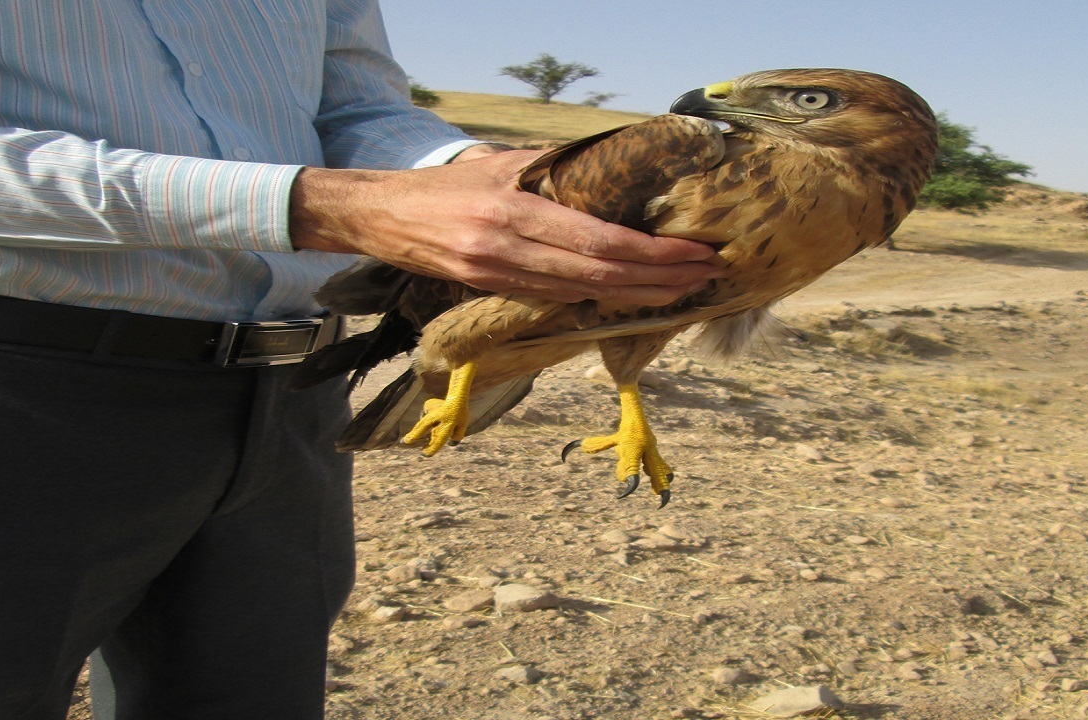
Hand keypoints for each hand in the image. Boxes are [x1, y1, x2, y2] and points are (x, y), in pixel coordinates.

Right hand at [287, 150, 722, 305]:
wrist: (383, 217)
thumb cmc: (446, 184)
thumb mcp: (500, 163)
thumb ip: (556, 168)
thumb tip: (616, 165)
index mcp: (515, 214)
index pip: (600, 243)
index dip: (653, 255)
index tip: (693, 252)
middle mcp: (509, 253)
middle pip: (601, 277)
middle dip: (660, 280)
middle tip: (704, 275)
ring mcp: (501, 279)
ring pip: (584, 296)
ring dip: (639, 296)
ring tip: (683, 289)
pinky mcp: (494, 292)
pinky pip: (558, 300)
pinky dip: (601, 300)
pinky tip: (633, 297)